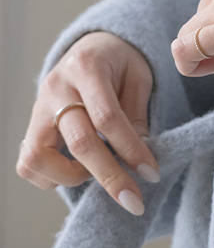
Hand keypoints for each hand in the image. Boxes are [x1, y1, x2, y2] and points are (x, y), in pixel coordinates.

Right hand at [16, 31, 159, 215]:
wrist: (91, 46)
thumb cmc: (120, 61)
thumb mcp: (139, 76)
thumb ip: (136, 113)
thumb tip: (139, 159)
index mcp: (87, 67)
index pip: (108, 117)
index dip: (131, 149)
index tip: (151, 174)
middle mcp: (56, 87)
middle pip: (80, 141)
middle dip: (109, 176)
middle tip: (134, 200)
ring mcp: (37, 107)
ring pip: (39, 157)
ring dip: (72, 177)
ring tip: (99, 173)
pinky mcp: (29, 125)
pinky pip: (28, 163)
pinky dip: (51, 177)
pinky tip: (78, 170)